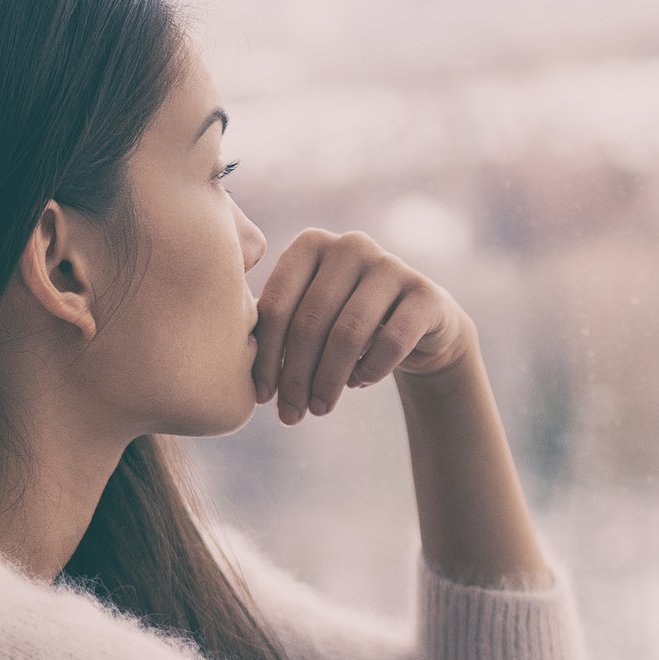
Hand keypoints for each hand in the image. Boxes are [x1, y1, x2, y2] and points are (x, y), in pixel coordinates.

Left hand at [252, 229, 474, 424]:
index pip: (277, 304)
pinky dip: (370, 371)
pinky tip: (359, 383)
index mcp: (311, 244)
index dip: (265, 356)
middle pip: (311, 321)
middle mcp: (351, 245)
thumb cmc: (344, 324)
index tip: (261, 396)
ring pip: (348, 333)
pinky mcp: (425, 293)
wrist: (417, 326)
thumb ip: (275, 328)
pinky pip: (391, 342)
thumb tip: (233, 369)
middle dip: (296, 376)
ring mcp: (392, 265)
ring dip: (329, 381)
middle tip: (290, 415)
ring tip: (319, 409)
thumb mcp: (308, 317)